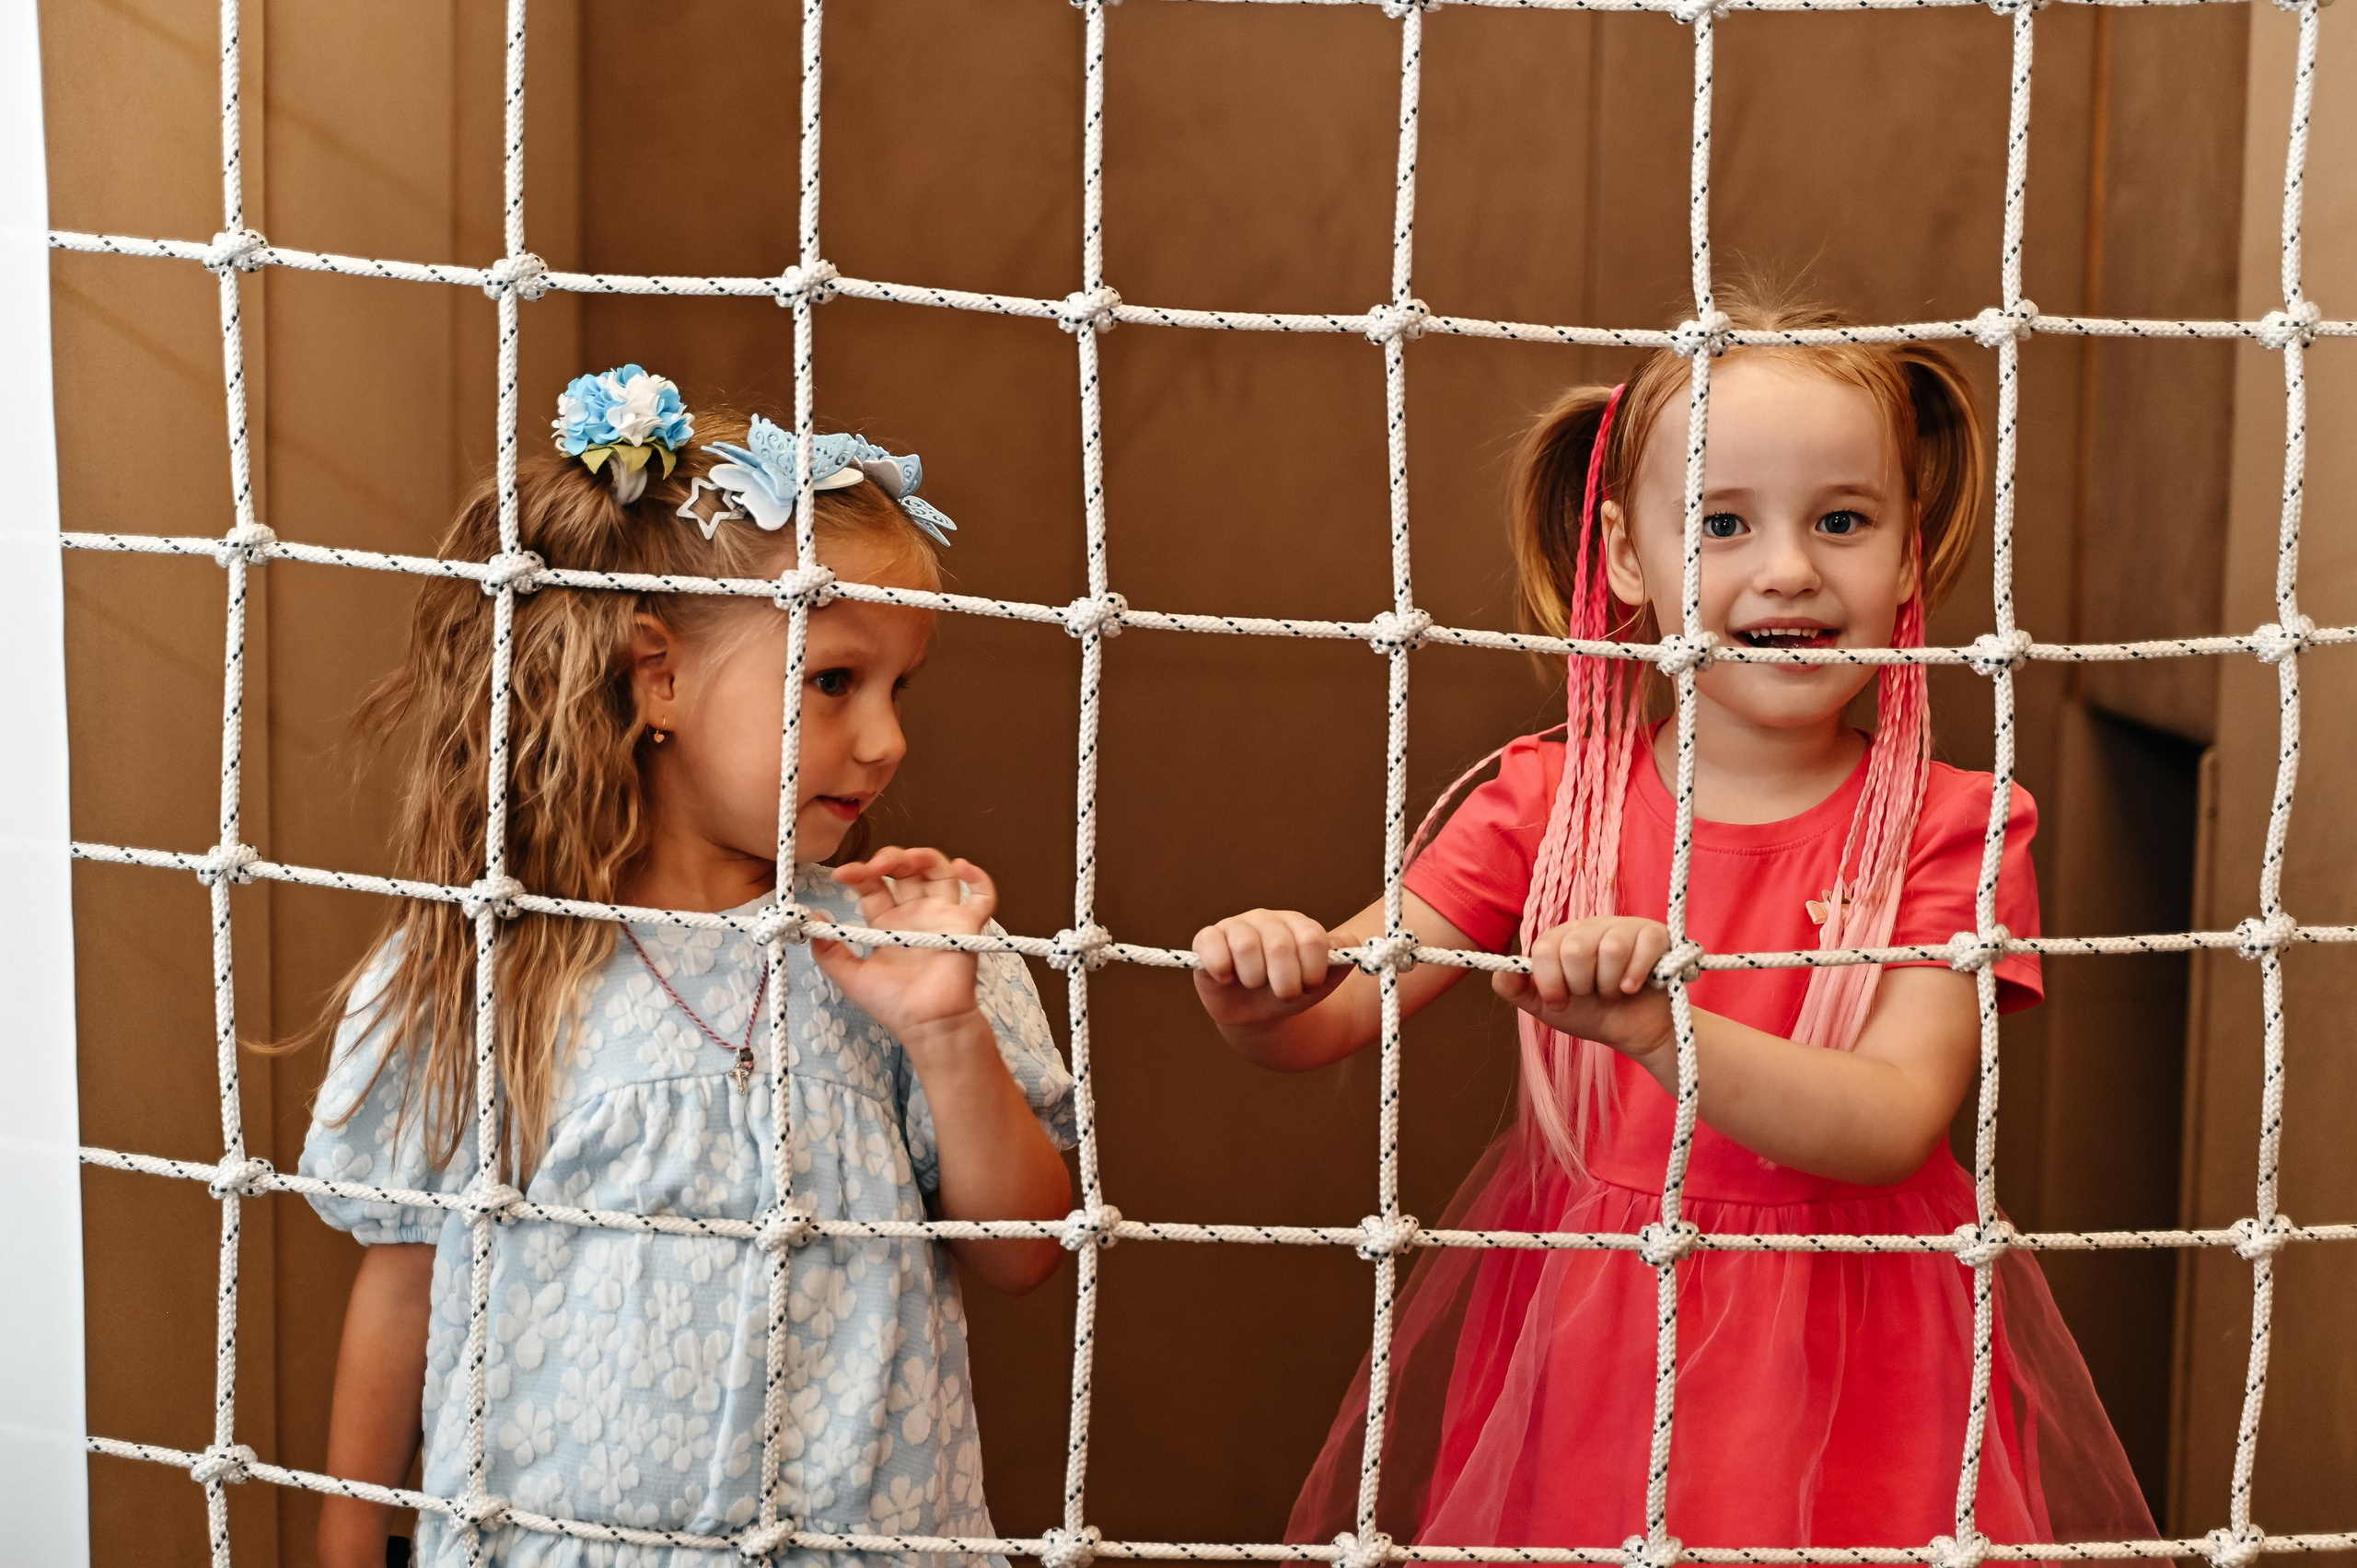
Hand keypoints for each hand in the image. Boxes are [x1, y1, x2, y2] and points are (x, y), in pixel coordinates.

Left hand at [814, 847, 996, 1052]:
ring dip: (926, 857)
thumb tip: (813, 918)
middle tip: (877, 866)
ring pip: (939, 872)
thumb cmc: (893, 1004)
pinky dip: (977, 878)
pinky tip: (961, 866)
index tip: (843, 875)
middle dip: (890, 858)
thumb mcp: (850, 977)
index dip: (860, 873)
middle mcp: (915, 913)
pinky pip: (982, 897)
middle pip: (906, 870)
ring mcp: (943, 916)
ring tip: (911, 858)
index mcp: (887, 921)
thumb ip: (828, 951)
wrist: (926, 1024)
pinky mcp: (968, 926)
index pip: (874, 884)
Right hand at [1192, 908, 1348, 1034]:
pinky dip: (1221, 968)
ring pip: (1246, 945)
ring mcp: (1236, 927)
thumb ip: (1343, 958)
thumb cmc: (1292, 991)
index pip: (1312, 939)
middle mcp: (1267, 919)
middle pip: (1280, 945)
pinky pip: (1210, 943)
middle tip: (1284, 994)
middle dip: (1285, 982)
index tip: (1310, 986)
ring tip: (1254, 985)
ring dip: (1254, 979)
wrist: (1259, 1014)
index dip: (1313, 971)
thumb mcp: (1323, 980)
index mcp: (1298, 925)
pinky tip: (1228, 978)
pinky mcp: (1208, 939)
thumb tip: (1350, 944)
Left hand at [1493, 915, 1676, 1062]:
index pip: (1545, 949)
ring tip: (1615, 992)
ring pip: (1611, 950)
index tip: (1560, 1002)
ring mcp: (1624, 927)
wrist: (1635, 1031)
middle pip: (1576, 949)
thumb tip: (1500, 970)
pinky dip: (1636, 976)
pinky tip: (1634, 988)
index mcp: (1563, 938)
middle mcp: (1591, 926)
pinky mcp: (1655, 935)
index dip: (1551, 982)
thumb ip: (1516, 989)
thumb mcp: (1547, 1006)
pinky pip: (1643, 947)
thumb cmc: (1591, 1013)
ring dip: (1611, 986)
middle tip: (1592, 995)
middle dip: (1582, 986)